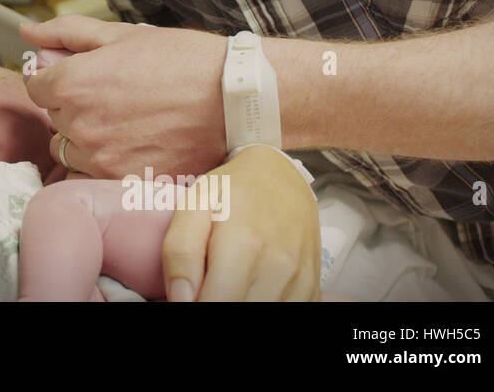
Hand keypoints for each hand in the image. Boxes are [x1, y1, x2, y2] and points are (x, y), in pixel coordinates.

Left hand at [21, 15, 228, 177]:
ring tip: (127, 123)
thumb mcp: (121, 34)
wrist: (234, 98)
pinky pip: (92, 176)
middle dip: (75, 106)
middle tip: (116, 97)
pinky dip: (104, 164)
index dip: (59, 78)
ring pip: (70, 150)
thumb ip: (66, 33)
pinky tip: (133, 146)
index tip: (87, 78)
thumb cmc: (182, 60)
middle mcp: (79, 124)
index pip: (36, 86)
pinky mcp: (123, 181)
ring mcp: (100, 157)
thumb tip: (27, 32)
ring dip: (87, 138)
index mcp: (72, 83)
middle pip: (55, 117)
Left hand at [161, 145, 320, 300]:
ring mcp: (302, 280)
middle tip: (207, 286)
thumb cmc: (231, 191)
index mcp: (244, 245)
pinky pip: (289, 311)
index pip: (216, 303)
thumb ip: (180, 252)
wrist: (281, 177)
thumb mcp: (193, 206)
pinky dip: (262, 304)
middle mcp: (279, 267)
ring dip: (240, 304)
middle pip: (239, 312)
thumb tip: (181, 300)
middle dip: (216, 303)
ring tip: (227, 283)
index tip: (189, 295)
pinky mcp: (313, 288)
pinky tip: (249, 288)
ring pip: (265, 316)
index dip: (195, 306)